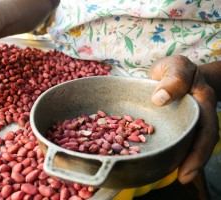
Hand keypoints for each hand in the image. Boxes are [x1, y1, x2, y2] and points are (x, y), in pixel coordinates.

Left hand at [149, 55, 218, 183]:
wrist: (175, 71)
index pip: (205, 129)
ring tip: (174, 175)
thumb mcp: (175, 66)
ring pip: (190, 142)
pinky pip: (176, 138)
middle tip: (182, 178)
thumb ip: (172, 78)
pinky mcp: (175, 123)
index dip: (199, 151)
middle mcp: (198, 114)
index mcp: (201, 101)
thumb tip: (160, 99)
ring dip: (183, 159)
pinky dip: (172, 151)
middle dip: (194, 162)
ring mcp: (187, 120)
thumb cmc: (175, 69)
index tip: (186, 168)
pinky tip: (163, 160)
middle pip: (201, 141)